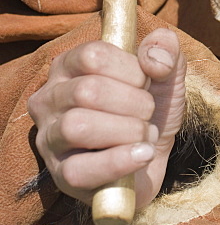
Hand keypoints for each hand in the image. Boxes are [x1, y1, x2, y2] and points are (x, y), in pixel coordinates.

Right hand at [28, 27, 186, 209]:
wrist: (152, 154)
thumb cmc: (150, 106)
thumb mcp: (165, 70)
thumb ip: (165, 47)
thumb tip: (154, 59)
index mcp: (69, 65)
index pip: (92, 55)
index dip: (130, 69)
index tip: (146, 81)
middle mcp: (50, 98)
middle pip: (86, 90)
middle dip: (133, 102)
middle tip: (149, 111)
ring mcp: (49, 139)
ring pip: (77, 126)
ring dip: (127, 130)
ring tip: (145, 133)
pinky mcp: (59, 176)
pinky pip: (79, 170)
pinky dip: (119, 161)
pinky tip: (143, 154)